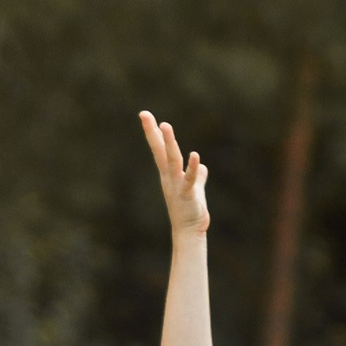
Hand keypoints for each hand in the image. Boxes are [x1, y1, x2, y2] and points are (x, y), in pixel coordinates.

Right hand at [139, 112, 210, 240]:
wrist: (189, 231)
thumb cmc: (189, 210)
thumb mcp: (194, 189)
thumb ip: (197, 176)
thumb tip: (201, 167)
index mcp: (169, 173)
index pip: (159, 149)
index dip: (153, 132)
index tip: (146, 115)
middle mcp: (169, 176)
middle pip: (159, 150)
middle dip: (152, 132)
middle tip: (144, 114)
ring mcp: (176, 184)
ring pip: (172, 160)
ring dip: (168, 142)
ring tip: (165, 125)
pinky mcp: (187, 194)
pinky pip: (189, 178)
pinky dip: (191, 167)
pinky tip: (194, 155)